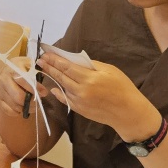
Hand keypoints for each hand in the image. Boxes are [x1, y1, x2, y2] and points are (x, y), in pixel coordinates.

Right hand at [0, 57, 49, 118]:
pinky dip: (17, 112)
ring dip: (26, 108)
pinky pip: (8, 110)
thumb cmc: (21, 67)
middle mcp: (4, 79)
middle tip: (38, 102)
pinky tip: (22, 108)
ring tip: (33, 105)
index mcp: (13, 68)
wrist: (6, 68)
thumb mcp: (29, 65)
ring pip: (14, 105)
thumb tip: (43, 92)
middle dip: (31, 102)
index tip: (43, 93)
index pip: (24, 81)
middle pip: (18, 96)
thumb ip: (36, 76)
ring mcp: (0, 90)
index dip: (35, 89)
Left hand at [36, 54, 157, 139]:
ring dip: (53, 78)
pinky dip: (59, 93)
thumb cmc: (122, 88)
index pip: (67, 67)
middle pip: (61, 76)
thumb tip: (76, 61)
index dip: (55, 60)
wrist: (127, 112)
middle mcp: (81, 91)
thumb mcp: (110, 70)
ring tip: (45, 70)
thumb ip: (91, 65)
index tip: (46, 54)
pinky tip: (54, 88)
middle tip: (40, 61)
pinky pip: (66, 99)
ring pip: (63, 87)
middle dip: (49, 67)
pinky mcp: (80, 110)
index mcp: (89, 78)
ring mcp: (79, 102)